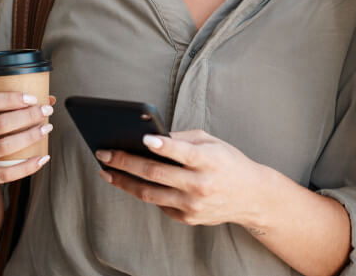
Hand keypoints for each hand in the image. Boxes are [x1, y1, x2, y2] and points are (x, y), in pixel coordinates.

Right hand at [0, 93, 55, 196]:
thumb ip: (2, 107)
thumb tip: (48, 98)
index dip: (11, 98)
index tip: (32, 98)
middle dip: (27, 115)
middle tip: (46, 111)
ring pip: (4, 146)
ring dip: (30, 136)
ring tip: (46, 129)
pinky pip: (6, 173)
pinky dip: (27, 166)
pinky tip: (42, 158)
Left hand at [95, 129, 264, 226]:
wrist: (252, 196)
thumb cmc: (227, 161)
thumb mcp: (211, 142)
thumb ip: (183, 139)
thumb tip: (148, 137)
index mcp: (209, 160)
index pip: (182, 153)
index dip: (162, 146)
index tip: (142, 138)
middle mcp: (200, 185)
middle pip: (155, 173)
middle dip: (125, 162)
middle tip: (103, 153)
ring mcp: (193, 205)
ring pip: (149, 193)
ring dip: (123, 181)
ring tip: (105, 170)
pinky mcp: (188, 218)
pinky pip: (158, 203)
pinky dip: (141, 190)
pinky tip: (127, 181)